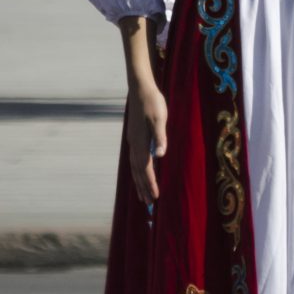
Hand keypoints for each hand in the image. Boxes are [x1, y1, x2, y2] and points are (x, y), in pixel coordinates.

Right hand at [125, 81, 167, 205]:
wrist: (140, 89)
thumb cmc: (153, 103)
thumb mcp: (160, 119)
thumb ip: (160, 137)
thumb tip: (160, 155)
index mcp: (141, 143)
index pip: (146, 169)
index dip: (150, 184)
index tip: (155, 198)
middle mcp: (134, 145)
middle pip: (138, 172)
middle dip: (143, 188)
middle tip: (148, 204)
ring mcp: (133, 141)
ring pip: (134, 167)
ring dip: (139, 181)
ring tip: (142, 194)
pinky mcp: (134, 136)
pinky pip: (134, 159)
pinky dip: (137, 170)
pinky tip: (140, 172)